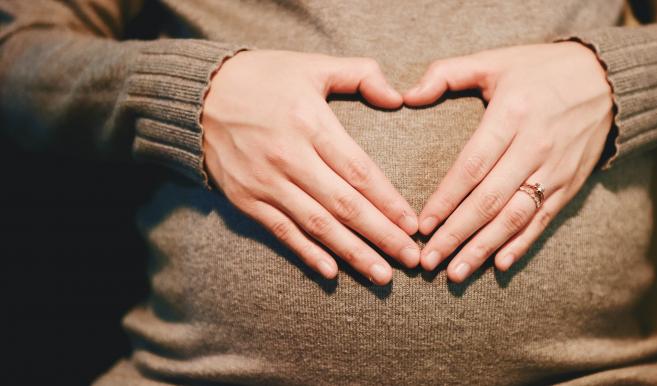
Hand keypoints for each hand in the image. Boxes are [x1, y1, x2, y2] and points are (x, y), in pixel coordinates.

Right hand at [202, 50, 419, 284]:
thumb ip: (360, 74)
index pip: (359, 171)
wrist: (198, 94)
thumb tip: (398, 97)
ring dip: (352, 253)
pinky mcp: (245, 199)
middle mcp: (288, 157)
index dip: (388, 201)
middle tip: (411, 259)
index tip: (413, 225)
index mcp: (310, 122)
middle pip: (344, 205)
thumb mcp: (312, 65)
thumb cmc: (263, 77)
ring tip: (382, 274)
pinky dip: (307, 253)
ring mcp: (265, 182)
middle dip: (382, 235)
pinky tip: (332, 272)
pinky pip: (281, 232)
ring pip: (317, 225)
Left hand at [403, 42, 612, 281]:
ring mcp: (555, 169)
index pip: (472, 165)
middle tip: (429, 261)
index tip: (422, 225)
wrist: (607, 79)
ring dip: (483, 248)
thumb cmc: (541, 70)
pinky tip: (499, 265)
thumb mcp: (494, 60)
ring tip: (456, 273)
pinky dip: (522, 244)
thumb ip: (447, 74)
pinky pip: (543, 220)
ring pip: (515, 217)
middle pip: (489, 200)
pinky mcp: (570, 184)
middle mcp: (534, 146)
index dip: (446, 198)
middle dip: (456, 234)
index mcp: (512, 114)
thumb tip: (407, 96)